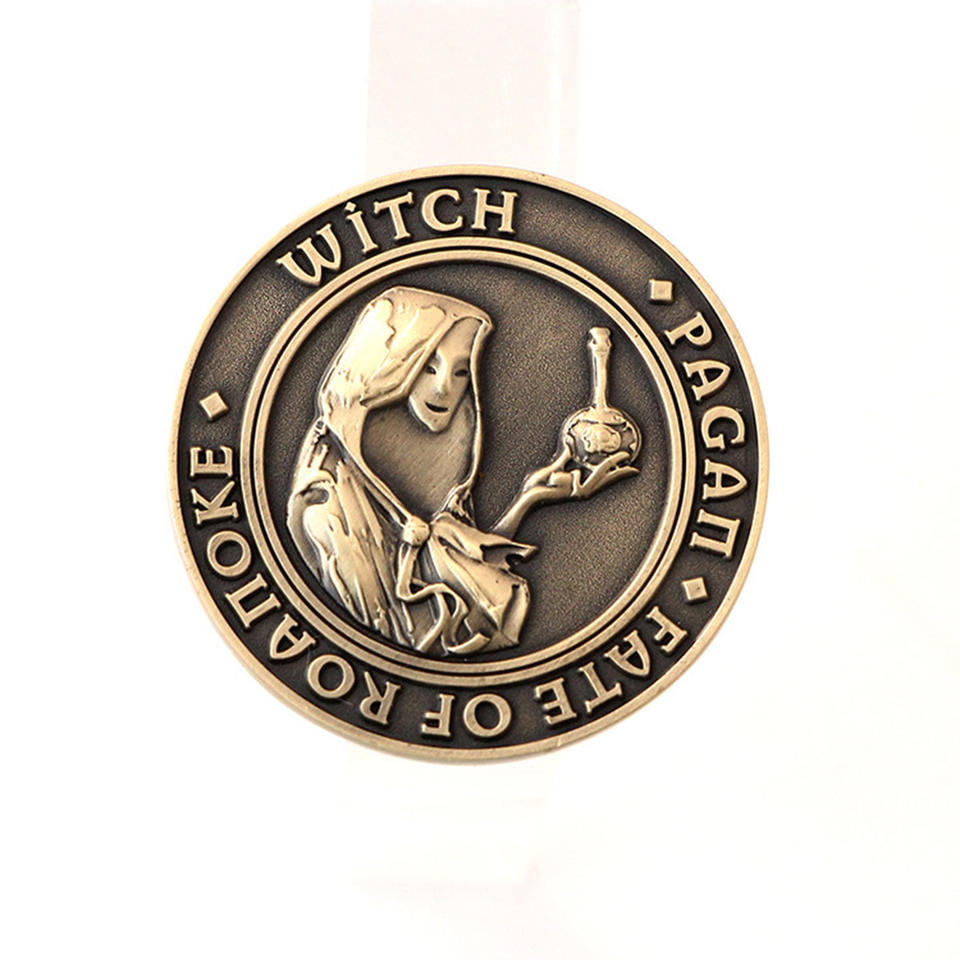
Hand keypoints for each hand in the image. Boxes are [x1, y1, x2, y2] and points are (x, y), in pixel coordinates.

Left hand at [521, 440, 638, 503]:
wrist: (529, 497)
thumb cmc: (539, 486)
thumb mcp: (553, 468)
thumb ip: (563, 458)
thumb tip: (569, 445)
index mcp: (580, 485)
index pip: (603, 476)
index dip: (618, 471)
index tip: (631, 465)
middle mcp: (581, 491)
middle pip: (605, 476)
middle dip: (615, 465)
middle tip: (626, 456)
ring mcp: (577, 493)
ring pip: (584, 477)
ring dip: (564, 476)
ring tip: (554, 480)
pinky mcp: (570, 494)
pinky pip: (570, 476)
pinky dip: (559, 476)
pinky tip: (550, 482)